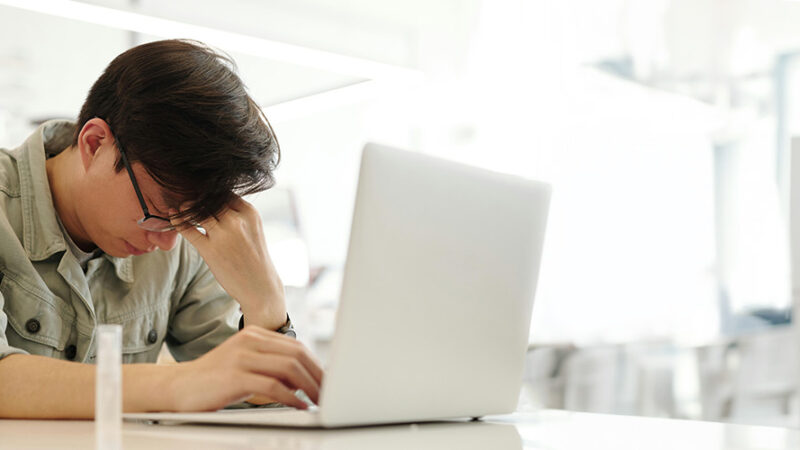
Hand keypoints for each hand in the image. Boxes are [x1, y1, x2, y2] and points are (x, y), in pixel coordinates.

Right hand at [168, 325, 323, 411]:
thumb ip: (269, 365)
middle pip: (297, 354)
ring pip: (289, 367)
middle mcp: (250, 341)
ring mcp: (242, 357)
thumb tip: (303, 378)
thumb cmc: (213, 380)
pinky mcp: (235, 376)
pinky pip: (273, 385)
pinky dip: (291, 397)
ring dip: (309, 386)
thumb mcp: (244, 364)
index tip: (327, 380)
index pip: (296, 346)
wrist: (177, 387)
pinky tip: (299, 405)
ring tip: (318, 400)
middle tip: (328, 392)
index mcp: (255, 335)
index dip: (316, 364)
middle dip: (317, 375)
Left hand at [172, 197, 286, 329]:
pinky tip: (173, 217)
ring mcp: (223, 234)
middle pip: (209, 198)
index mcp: (249, 213)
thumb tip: (213, 202)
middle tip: (186, 197)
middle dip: (196, 198)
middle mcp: (237, 220)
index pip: (224, 192)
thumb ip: (237, 214)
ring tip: (181, 208)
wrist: (260, 287)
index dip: (210, 192)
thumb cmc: (254, 258)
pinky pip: (188, 228)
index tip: (201, 194)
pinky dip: (178, 221)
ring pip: (197, 210)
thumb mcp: (253, 229)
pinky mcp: (210, 249)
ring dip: (186, 207)